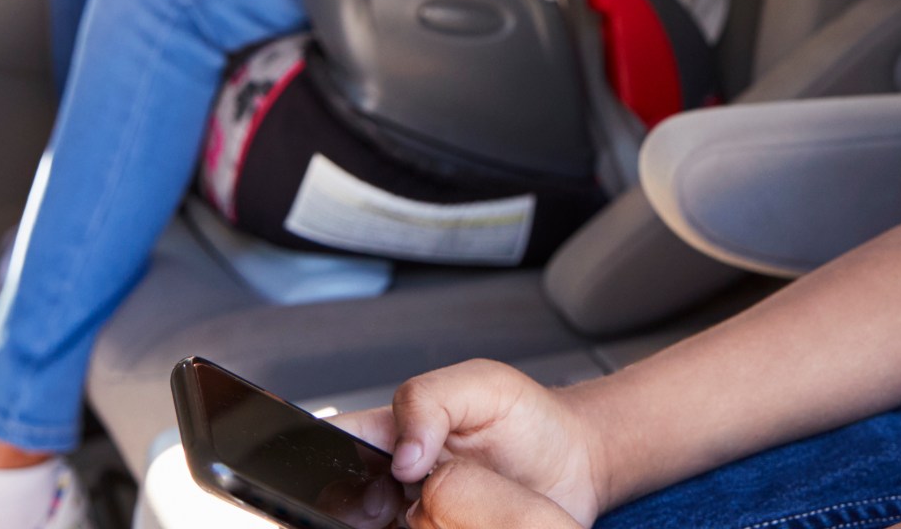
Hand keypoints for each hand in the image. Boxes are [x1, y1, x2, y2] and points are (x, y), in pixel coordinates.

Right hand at [333, 361, 605, 526]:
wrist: (577, 464)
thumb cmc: (528, 417)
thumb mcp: (482, 385)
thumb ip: (431, 401)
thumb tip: (402, 455)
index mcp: (386, 435)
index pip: (328, 450)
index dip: (323, 468)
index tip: (366, 483)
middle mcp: (392, 486)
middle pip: (341, 504)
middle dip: (358, 509)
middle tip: (398, 504)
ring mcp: (415, 520)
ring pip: (372, 527)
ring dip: (391, 525)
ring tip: (426, 514)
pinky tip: (444, 524)